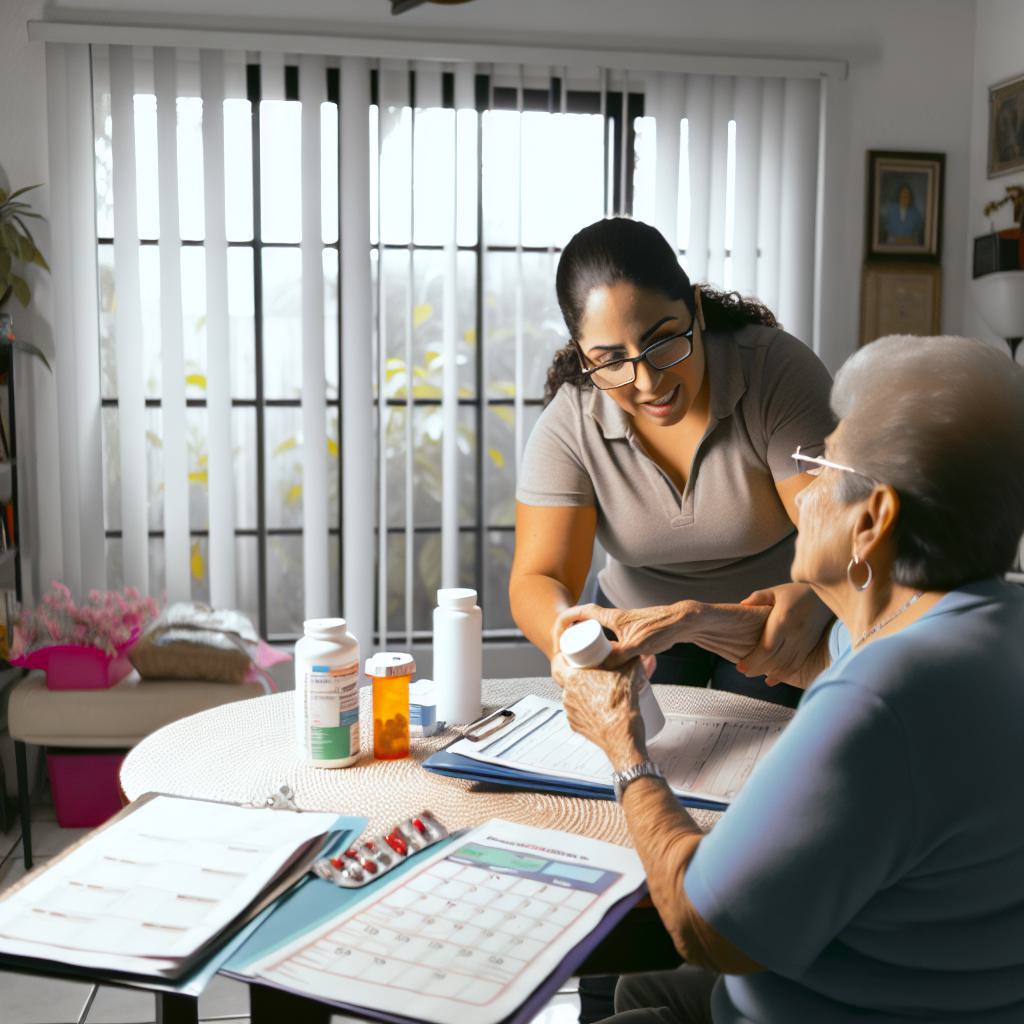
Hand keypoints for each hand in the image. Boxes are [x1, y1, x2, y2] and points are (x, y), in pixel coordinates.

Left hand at [551, 653, 647, 768]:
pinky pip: (577, 712)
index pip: (558, 663)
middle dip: (577, 674)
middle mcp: (567, 695)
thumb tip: (633, 654)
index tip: (574, 656)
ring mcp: (570, 712)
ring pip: (571, 696)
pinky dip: (585, 708)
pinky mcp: (575, 726)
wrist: (623, 738)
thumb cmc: (622, 707)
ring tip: (597, 689)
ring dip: (581, 692)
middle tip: (591, 671)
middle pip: (566, 679)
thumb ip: (631, 660)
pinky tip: (596, 706)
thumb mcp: (629, 674)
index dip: (565, 657)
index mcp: (574, 679)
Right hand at [552, 602, 691, 668]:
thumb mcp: (636, 645)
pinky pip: (611, 642)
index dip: (567, 619)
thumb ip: (618, 656)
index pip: (582, 612)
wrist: (682, 623)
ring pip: (599, 634)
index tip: (558, 629)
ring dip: (589, 643)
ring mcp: (623, 627)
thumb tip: (602, 668)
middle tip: (567, 651)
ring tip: (583, 660)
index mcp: (612, 617)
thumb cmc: (661, 628)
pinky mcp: (631, 634)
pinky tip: (607, 663)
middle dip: (574, 635)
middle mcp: (615, 619)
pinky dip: (604, 650)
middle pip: (586, 623)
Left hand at [736, 583, 833, 685]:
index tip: (740, 666)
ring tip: (753, 673)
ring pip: (786, 665)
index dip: (753, 660)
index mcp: (784, 619)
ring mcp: (805, 642)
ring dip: (769, 672)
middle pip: (774, 659)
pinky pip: (797, 665)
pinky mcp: (811, 647)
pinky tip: (771, 679)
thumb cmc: (797, 593)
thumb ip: (759, 597)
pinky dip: (784, 674)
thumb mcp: (777, 591)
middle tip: (743, 671)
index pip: (767, 647)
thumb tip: (742, 604)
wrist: (827, 597)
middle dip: (757, 668)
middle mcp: (795, 634)